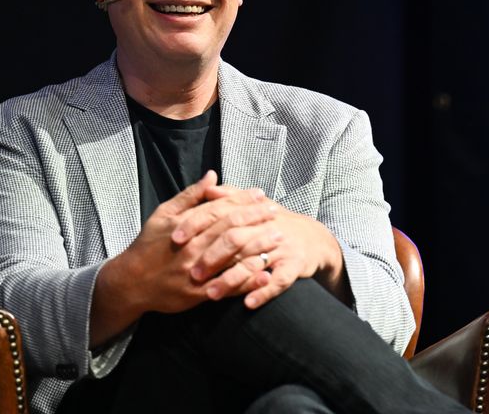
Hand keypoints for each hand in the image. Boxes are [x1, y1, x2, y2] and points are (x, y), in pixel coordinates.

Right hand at [90, 171, 274, 345]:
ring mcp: (196, 272)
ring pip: (232, 257)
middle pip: (231, 230)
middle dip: (256, 219)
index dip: (242, 200)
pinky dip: (248, 280)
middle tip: (276, 212)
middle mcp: (192, 248)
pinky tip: (266, 273)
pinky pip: (228, 286)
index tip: (261, 194)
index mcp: (184, 227)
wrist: (131, 283)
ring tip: (278, 236)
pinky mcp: (198, 294)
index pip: (219, 209)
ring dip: (258, 247)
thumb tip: (212, 175)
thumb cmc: (148, 245)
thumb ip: (190, 196)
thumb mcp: (163, 214)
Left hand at [179, 188, 348, 308]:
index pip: (221, 215)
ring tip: (212, 294)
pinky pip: (279, 281)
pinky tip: (247, 304)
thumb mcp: (255, 205)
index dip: (197, 225)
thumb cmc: (275, 223)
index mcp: (253, 212)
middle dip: (212, 257)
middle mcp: (267, 228)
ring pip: (255, 263)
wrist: (313, 239)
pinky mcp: (294, 266)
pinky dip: (263, 292)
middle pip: (237, 239)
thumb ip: (230, 196)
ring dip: (233, 279)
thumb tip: (207, 185)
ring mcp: (282, 247)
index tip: (175, 239)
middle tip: (192, 273)